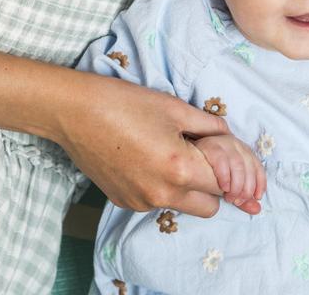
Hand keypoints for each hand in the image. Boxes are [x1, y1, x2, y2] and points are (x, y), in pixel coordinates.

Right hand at [54, 71, 228, 216]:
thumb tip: (230, 141)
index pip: (226, 185)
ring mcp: (141, 202)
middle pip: (210, 206)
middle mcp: (162, 194)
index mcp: (180, 169)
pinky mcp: (124, 202)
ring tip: (173, 154)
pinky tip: (149, 160)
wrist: (73, 112)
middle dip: (215, 185)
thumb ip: (212, 128)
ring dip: (190, 188)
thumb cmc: (125, 103)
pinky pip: (158, 202)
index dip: (234, 171)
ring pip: (184, 206)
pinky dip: (164, 188)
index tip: (232, 160)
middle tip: (205, 157)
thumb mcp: (176, 108)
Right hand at [193, 134, 265, 215]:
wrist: (186, 154)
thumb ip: (241, 195)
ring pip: (238, 165)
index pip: (258, 167)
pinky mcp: (209, 145)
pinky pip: (222, 161)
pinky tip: (223, 187)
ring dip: (236, 186)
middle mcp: (235, 144)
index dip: (260, 183)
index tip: (257, 197)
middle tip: (237, 201)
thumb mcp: (227, 182)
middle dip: (246, 188)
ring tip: (229, 197)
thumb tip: (256, 209)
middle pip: (249, 167)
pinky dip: (225, 177)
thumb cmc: (207, 170)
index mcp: (243, 151)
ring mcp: (222, 143)